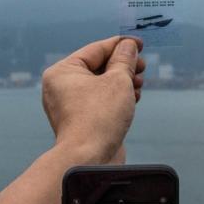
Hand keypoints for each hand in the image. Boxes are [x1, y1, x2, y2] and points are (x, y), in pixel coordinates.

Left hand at [41, 36, 144, 163]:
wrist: (89, 160)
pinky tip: (134, 98)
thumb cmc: (99, 118)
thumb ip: (124, 59)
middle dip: (123, 66)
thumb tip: (128, 46)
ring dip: (123, 82)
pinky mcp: (81, 122)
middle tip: (142, 67)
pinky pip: (100, 102)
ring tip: (139, 83)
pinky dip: (117, 98)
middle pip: (98, 67)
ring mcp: (70, 106)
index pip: (96, 49)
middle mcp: (61, 87)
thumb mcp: (118, 80)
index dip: (120, 44)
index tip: (140, 43)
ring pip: (101, 85)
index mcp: (62, 71)